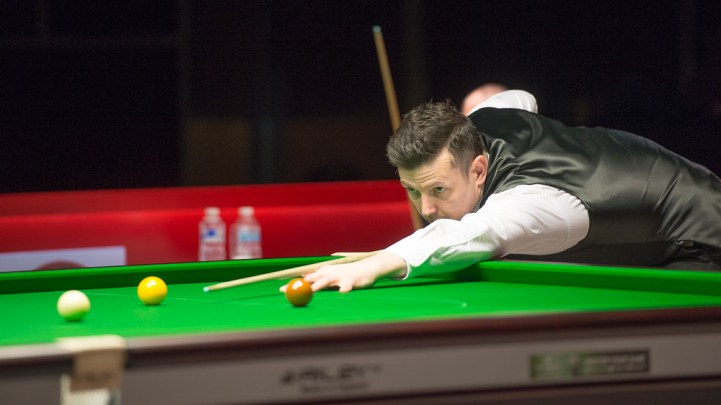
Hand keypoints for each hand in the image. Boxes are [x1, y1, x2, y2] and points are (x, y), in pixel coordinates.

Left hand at [279, 251, 406, 292]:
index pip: (304, 279)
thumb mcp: (330, 278)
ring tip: (312, 291)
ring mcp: (340, 276)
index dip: (292, 284)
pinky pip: (347, 286)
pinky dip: (344, 289)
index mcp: (322, 272)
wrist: (367, 268)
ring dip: (319, 286)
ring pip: (326, 281)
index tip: (281, 291)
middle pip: (311, 279)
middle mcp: (328, 273)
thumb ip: (318, 283)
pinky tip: (342, 293)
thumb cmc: (347, 275)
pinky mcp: (352, 281)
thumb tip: (300, 286)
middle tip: (291, 293)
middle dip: (300, 286)